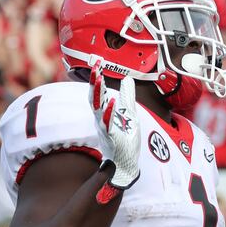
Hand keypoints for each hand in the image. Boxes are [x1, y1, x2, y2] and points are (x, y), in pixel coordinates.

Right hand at [89, 63, 140, 191]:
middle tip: (95, 66)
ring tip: (98, 79)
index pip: (99, 92)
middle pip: (94, 97)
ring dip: (98, 93)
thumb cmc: (126, 141)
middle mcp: (101, 119)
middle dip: (94, 82)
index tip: (97, 62)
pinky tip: (112, 102)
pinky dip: (109, 113)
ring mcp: (104, 128)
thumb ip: (128, 97)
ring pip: (97, 108)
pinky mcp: (111, 137)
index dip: (97, 78)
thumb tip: (128, 79)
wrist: (128, 164)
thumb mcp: (131, 114)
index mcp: (104, 113)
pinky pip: (107, 123)